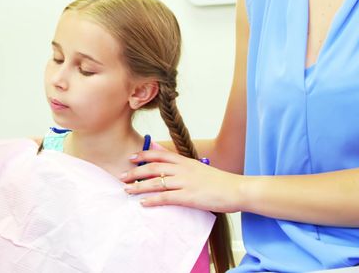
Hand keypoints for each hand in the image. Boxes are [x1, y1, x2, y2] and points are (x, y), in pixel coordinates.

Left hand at [121, 149, 245, 212]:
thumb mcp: (199, 167)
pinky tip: (143, 203)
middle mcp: (183, 169)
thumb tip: (166, 159)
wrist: (237, 190)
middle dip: (135, 172)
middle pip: (152, 168)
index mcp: (185, 161)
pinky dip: (152, 200)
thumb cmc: (219, 181)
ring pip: (155, 182)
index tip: (130, 158)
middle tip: (121, 177)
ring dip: (139, 187)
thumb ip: (182, 164)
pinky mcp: (189, 197)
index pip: (159, 155)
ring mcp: (185, 183)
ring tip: (127, 190)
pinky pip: (166, 197)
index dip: (143, 155)